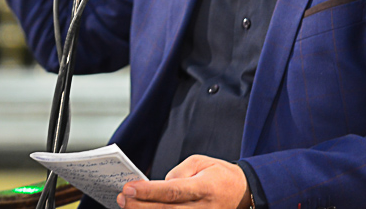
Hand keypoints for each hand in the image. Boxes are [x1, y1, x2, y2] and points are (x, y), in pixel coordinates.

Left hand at [117, 156, 250, 208]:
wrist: (244, 192)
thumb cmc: (219, 174)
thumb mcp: (201, 162)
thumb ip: (178, 173)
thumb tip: (158, 186)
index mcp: (203, 188)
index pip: (172, 191)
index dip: (148, 191)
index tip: (129, 188)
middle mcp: (202, 208)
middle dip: (139, 206)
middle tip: (122, 198)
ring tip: (127, 206)